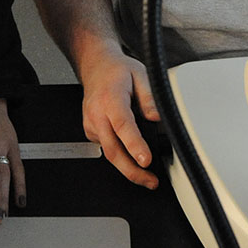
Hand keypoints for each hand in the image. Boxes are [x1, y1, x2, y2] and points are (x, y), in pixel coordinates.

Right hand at [81, 50, 159, 188]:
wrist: (96, 67)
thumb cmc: (117, 71)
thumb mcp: (140, 74)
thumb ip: (149, 97)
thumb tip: (157, 117)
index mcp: (111, 98)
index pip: (123, 125)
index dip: (135, 145)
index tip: (146, 160)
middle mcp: (97, 113)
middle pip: (112, 149)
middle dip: (132, 170)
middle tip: (150, 181)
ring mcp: (91, 124)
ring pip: (108, 153)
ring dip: (127, 168)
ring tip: (147, 177)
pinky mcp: (90, 131)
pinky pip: (106, 148)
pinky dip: (120, 157)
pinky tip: (132, 159)